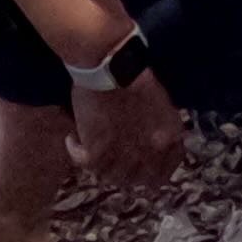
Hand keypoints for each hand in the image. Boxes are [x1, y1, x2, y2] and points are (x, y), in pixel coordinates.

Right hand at [70, 64, 185, 192]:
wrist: (110, 61)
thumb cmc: (135, 72)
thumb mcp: (161, 101)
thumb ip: (161, 127)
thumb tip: (156, 143)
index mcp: (169, 136)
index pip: (165, 172)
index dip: (152, 172)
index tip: (142, 166)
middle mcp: (149, 152)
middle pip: (137, 180)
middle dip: (127, 172)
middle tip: (113, 159)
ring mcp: (123, 155)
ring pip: (111, 176)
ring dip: (102, 165)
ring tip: (92, 148)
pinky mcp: (96, 152)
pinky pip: (83, 163)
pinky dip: (76, 151)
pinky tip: (72, 139)